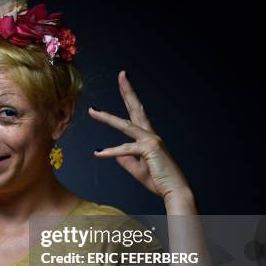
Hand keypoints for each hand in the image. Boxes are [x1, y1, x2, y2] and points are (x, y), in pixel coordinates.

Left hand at [88, 70, 190, 200]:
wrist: (174, 191)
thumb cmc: (158, 181)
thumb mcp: (138, 170)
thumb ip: (126, 161)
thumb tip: (116, 155)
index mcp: (148, 137)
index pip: (136, 113)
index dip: (129, 97)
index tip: (123, 81)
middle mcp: (151, 134)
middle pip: (136, 108)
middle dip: (128, 90)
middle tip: (122, 74)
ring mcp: (151, 140)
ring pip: (125, 126)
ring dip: (107, 118)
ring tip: (92, 111)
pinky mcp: (149, 150)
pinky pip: (125, 149)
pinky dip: (111, 151)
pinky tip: (98, 154)